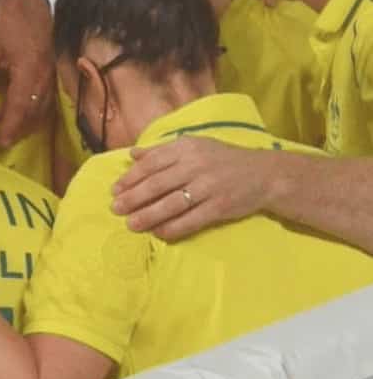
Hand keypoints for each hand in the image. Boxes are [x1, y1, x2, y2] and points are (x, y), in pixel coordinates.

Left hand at [0, 0, 55, 148]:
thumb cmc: (4, 21)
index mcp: (27, 71)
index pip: (19, 108)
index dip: (10, 127)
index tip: (0, 142)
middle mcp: (44, 76)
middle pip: (34, 112)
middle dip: (19, 129)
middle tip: (2, 140)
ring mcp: (51, 72)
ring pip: (43, 106)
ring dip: (27, 120)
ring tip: (7, 126)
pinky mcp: (52, 67)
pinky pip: (47, 96)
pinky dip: (35, 107)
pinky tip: (21, 107)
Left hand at [111, 137, 267, 239]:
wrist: (263, 174)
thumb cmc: (222, 158)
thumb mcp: (193, 145)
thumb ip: (162, 150)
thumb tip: (132, 155)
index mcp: (185, 148)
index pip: (151, 164)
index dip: (131, 178)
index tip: (115, 189)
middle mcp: (195, 166)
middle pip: (157, 185)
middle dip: (133, 198)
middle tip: (115, 209)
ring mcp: (208, 187)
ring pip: (171, 204)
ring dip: (148, 216)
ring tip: (131, 224)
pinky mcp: (219, 207)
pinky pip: (191, 220)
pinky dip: (173, 228)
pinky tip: (158, 233)